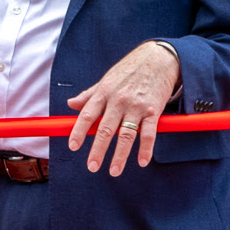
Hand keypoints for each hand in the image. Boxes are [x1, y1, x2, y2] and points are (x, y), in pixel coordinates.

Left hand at [65, 41, 181, 176]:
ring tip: (114, 171)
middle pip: (106, 129)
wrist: (158, 58)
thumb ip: (89, 95)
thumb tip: (70, 104)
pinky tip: (142, 161)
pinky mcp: (154, 110)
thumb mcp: (106, 79)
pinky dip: (146, 149)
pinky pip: (149, 133)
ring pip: (127, 134)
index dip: (79, 131)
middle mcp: (119, 100)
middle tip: (92, 166)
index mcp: (104, 92)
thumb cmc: (129, 71)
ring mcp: (137, 106)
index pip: (88, 114)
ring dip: (120, 155)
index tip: (73, 146)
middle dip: (98, 149)